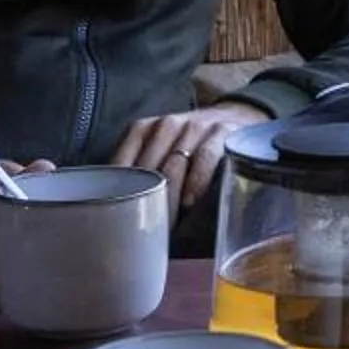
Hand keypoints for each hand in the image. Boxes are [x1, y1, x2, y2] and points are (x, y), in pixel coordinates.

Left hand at [110, 100, 269, 209]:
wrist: (235, 115)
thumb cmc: (189, 146)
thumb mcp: (159, 150)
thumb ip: (139, 173)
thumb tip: (113, 214)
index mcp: (142, 130)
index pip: (122, 165)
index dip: (118, 195)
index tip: (118, 221)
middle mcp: (166, 125)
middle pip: (147, 170)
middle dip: (144, 203)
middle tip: (141, 234)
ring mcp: (194, 126)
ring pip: (173, 165)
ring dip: (168, 197)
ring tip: (165, 225)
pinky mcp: (221, 131)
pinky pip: (205, 157)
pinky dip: (196, 181)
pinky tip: (190, 201)